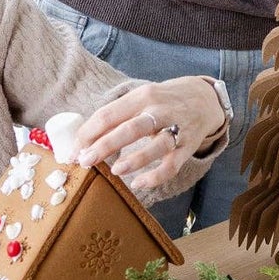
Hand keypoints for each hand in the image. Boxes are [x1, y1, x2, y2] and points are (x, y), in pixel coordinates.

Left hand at [74, 78, 226, 195]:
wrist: (205, 99)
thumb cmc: (163, 101)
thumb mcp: (142, 98)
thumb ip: (118, 115)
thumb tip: (84, 140)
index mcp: (142, 96)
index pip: (109, 114)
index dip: (87, 133)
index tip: (73, 151)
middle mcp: (160, 111)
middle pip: (130, 129)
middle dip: (104, 146)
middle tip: (84, 161)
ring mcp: (177, 129)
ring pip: (156, 146)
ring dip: (134, 160)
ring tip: (115, 171)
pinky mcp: (187, 146)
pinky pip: (171, 165)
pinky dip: (155, 176)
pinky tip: (138, 183)